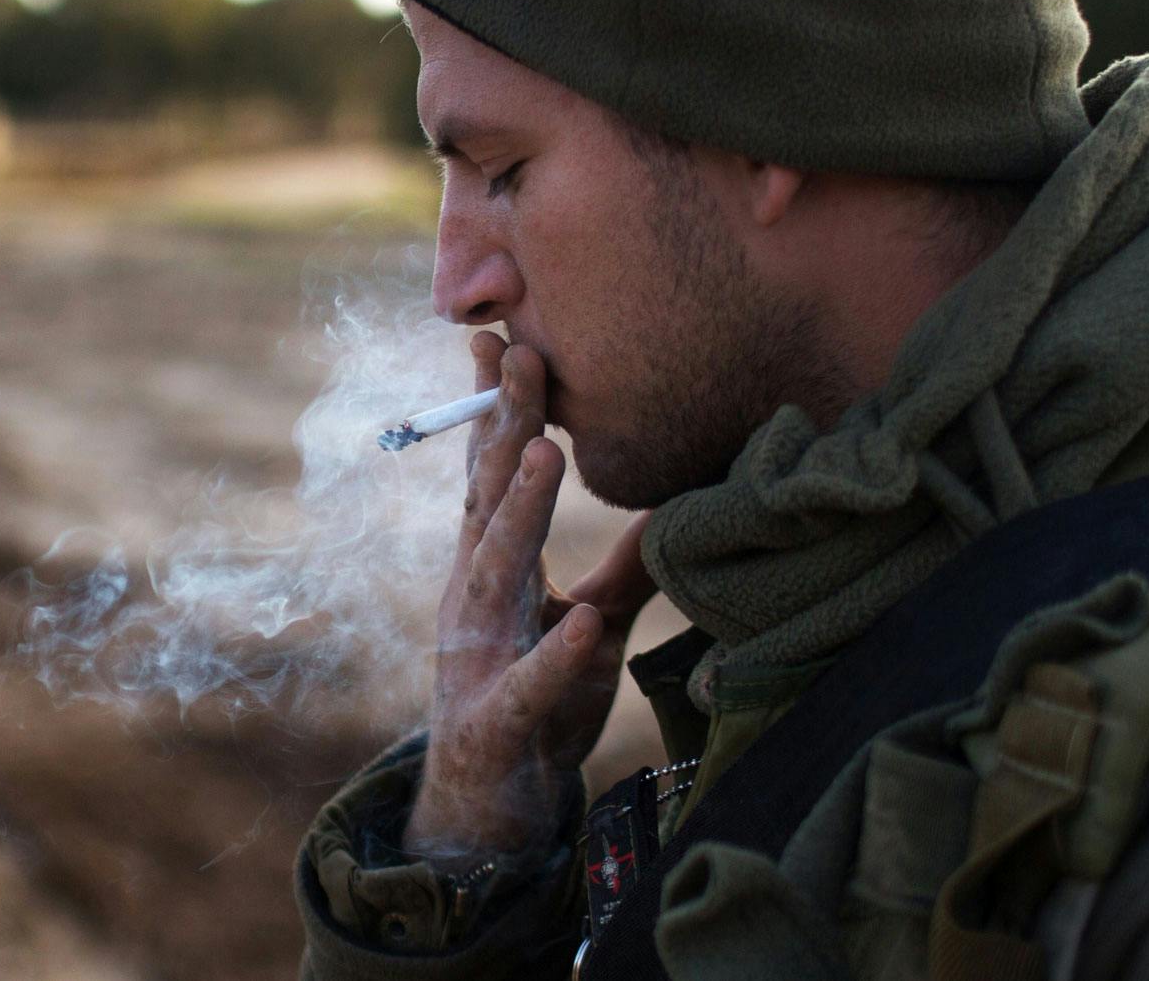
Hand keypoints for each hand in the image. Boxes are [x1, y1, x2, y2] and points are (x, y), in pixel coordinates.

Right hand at [403, 331, 660, 863]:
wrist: (491, 812)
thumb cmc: (539, 709)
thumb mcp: (590, 627)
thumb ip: (625, 569)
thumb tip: (676, 505)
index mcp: (489, 570)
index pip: (489, 475)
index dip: (495, 408)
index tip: (501, 336)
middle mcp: (472, 600)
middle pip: (485, 499)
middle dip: (503, 426)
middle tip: (523, 352)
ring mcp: (476, 659)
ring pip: (493, 572)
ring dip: (521, 510)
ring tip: (549, 448)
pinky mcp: (496, 723)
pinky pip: (527, 685)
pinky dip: (553, 654)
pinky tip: (580, 621)